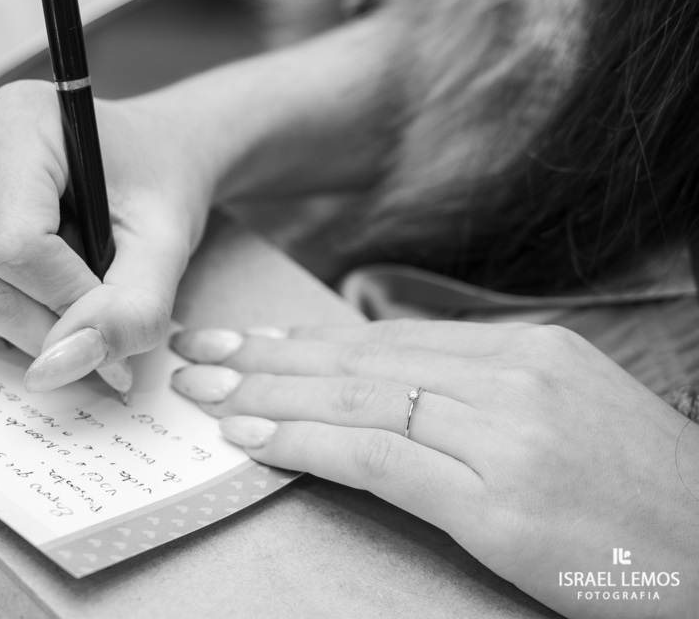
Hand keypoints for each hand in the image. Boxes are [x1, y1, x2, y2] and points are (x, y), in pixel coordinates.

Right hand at [0, 80, 214, 391]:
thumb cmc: (159, 184)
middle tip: (104, 321)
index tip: (116, 306)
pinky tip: (47, 278)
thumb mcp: (167, 245)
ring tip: (79, 283)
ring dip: (30, 323)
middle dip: (48, 325)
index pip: (15, 246)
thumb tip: (61, 368)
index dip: (68, 299)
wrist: (150, 157)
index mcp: (20, 118)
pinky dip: (9, 312)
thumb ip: (130, 310)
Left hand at [169, 319, 698, 618]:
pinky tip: (252, 442)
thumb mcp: (572, 413)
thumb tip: (391, 382)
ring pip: (358, 402)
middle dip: (270, 358)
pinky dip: (304, 446)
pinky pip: (375, 460)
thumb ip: (486, 390)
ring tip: (206, 393)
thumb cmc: (643, 499)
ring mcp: (506, 436)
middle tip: (199, 351)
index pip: (391, 340)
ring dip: (269, 397)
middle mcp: (514, 378)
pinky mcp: (496, 503)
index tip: (253, 342)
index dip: (310, 343)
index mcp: (532, 350)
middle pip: (361, 361)